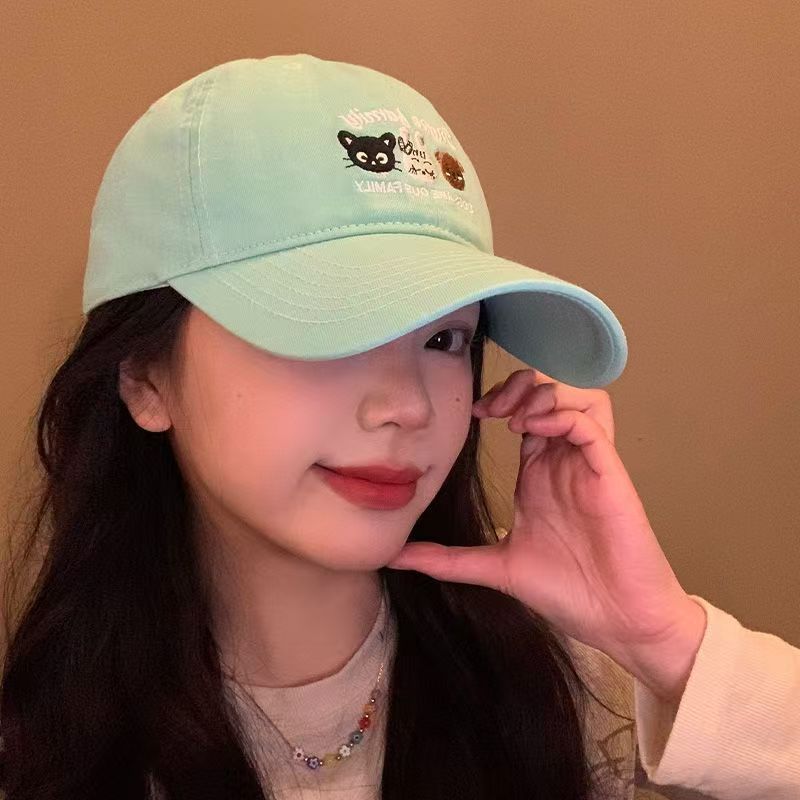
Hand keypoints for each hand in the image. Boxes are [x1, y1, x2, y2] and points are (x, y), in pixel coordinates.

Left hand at [386, 368, 706, 700]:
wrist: (617, 622)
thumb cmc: (568, 592)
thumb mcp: (495, 568)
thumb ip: (447, 559)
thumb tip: (394, 558)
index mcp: (539, 474)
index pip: (523, 412)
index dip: (498, 400)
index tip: (471, 414)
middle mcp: (563, 462)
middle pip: (549, 393)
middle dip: (518, 386)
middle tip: (490, 408)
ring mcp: (588, 465)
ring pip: (577, 398)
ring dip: (543, 394)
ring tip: (513, 416)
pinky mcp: (610, 474)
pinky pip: (591, 424)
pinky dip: (561, 415)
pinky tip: (531, 430)